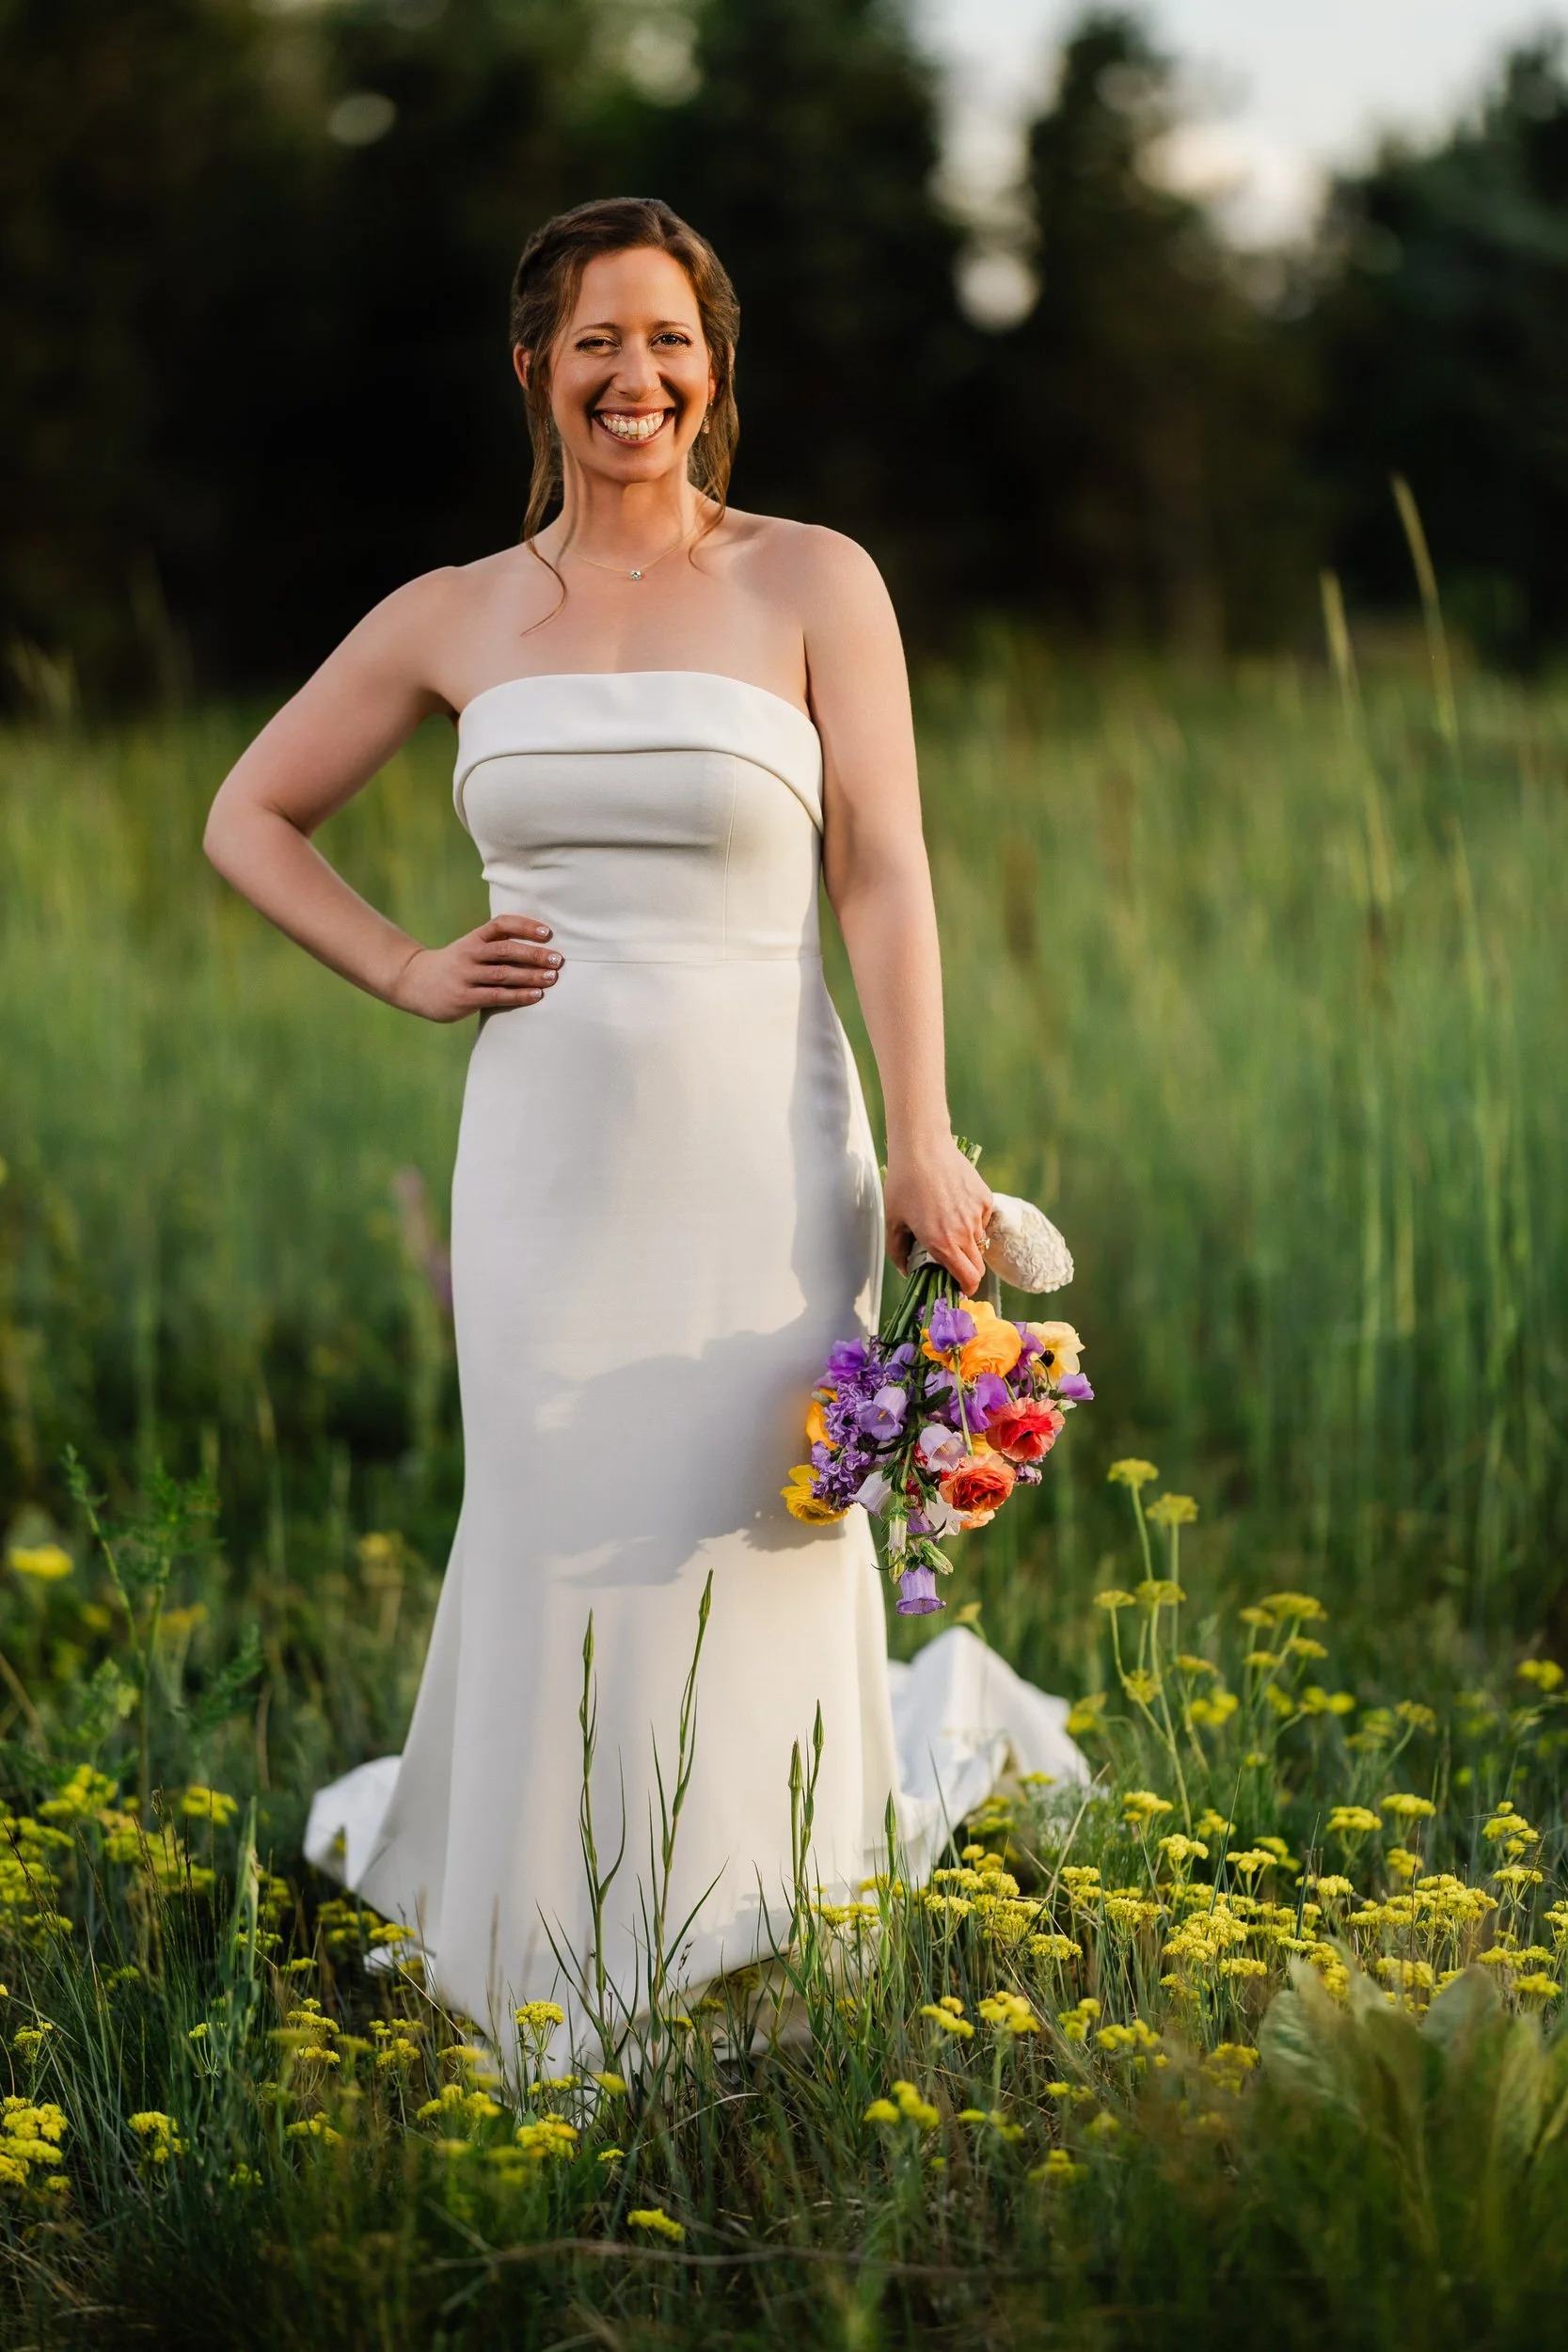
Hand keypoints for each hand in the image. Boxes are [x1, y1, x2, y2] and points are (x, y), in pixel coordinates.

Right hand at [392, 915, 561, 1023]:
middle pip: (505, 950)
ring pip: (503, 974)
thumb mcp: (468, 948)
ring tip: (553, 977)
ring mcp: (465, 976)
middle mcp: (469, 954)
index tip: (548, 932)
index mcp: (472, 939)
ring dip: (530, 976)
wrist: (412, 982)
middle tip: (558, 959)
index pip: (500, 925)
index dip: (525, 926)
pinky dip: (518, 995)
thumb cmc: (453, 965)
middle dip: (534, 954)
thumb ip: (494, 946)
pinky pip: (496, 996)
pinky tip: (536, 995)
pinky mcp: (464, 997)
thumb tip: (537, 946)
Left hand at [883, 1137, 993, 1295]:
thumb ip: (898, 1252)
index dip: (966, 1288)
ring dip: (966, 1242)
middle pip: (978, 1267)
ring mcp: (977, 1215)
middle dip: (968, 1272)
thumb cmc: (903, 1183)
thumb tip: (906, 1271)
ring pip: (978, 1241)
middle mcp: (964, 1233)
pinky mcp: (985, 1198)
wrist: (923, 1147)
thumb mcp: (893, 1221)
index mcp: (941, 1243)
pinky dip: (972, 1219)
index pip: (968, 1279)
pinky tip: (954, 1203)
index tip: (959, 1287)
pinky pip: (982, 1219)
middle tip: (952, 1263)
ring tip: (946, 1221)